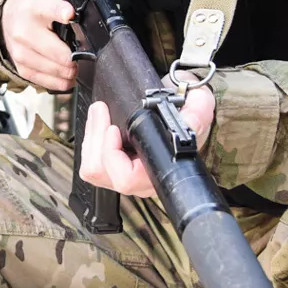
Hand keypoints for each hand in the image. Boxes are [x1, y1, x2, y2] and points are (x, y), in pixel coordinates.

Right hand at [0, 0, 77, 91]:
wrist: (8, 13)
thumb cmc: (35, 3)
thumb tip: (90, 13)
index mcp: (34, 6)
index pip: (48, 8)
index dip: (60, 12)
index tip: (70, 15)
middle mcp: (23, 29)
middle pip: (55, 50)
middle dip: (74, 57)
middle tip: (85, 57)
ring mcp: (19, 50)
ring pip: (51, 68)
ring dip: (68, 72)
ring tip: (77, 68)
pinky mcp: (19, 65)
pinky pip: (42, 79)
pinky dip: (58, 82)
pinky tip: (67, 79)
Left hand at [79, 89, 214, 198]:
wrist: (184, 113)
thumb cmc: (188, 115)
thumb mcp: (197, 108)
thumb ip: (197, 111)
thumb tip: (193, 110)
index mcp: (159, 171)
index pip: (127, 178)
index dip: (113, 155)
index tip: (113, 128)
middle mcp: (141, 180)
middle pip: (102, 173)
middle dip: (96, 137)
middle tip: (101, 110)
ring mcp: (125, 176)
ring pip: (93, 169)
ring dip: (91, 137)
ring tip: (99, 112)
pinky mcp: (113, 168)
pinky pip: (91, 163)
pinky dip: (90, 141)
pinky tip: (98, 123)